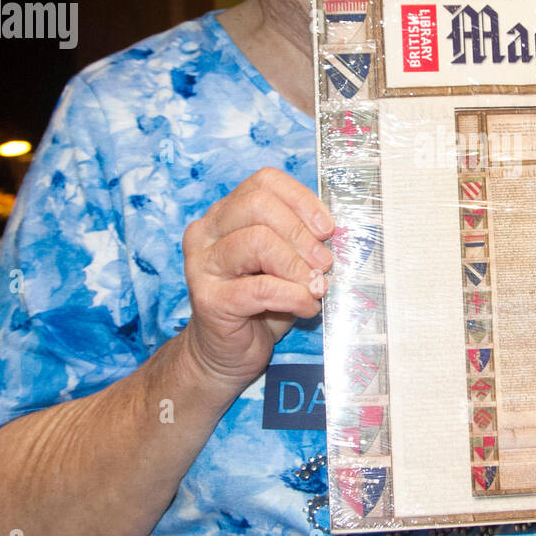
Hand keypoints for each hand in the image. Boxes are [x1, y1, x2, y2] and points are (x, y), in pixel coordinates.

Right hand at [180, 167, 333, 386]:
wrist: (228, 353)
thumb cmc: (261, 303)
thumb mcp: (283, 261)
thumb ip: (300, 239)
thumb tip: (333, 231)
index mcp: (225, 213)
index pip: (264, 182)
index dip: (302, 200)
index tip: (327, 227)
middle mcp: (206, 232)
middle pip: (259, 205)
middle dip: (301, 233)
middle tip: (324, 262)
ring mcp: (202, 264)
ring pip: (258, 241)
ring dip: (298, 265)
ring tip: (315, 286)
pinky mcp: (209, 299)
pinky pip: (262, 287)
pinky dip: (294, 296)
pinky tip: (307, 307)